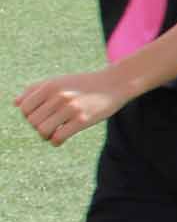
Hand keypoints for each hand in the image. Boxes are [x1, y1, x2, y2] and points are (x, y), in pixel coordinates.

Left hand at [17, 70, 132, 145]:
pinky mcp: (83, 119)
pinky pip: (58, 137)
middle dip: (39, 126)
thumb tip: (16, 103)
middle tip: (51, 124)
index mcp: (50, 86)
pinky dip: (56, 141)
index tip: (42, 116)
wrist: (116, 83)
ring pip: (42, 131)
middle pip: (32, 121)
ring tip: (55, 132)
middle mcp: (58, 95)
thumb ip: (36, 89)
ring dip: (46, 135)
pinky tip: (62, 137)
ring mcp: (71, 108)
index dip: (30, 115)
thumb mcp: (59, 80)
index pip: (24, 108)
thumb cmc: (85, 83)